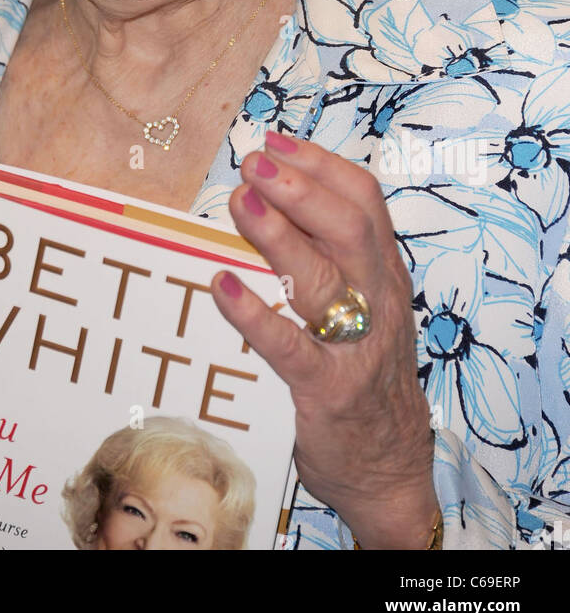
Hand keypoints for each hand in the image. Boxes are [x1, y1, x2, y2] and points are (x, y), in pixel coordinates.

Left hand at [210, 133, 437, 549]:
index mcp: (385, 274)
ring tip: (240, 203)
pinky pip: (291, 348)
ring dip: (279, 237)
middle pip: (350, 228)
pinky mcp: (328, 391)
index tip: (274, 142)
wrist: (391, 470)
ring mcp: (356, 348)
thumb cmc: (365, 374)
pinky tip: (221, 286)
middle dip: (301, 188)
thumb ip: (332, 254)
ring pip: (324, 280)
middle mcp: (378, 302)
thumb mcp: (365, 304)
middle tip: (252, 164)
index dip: (319, 165)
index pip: (364, 201)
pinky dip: (255, 315)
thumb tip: (274, 196)